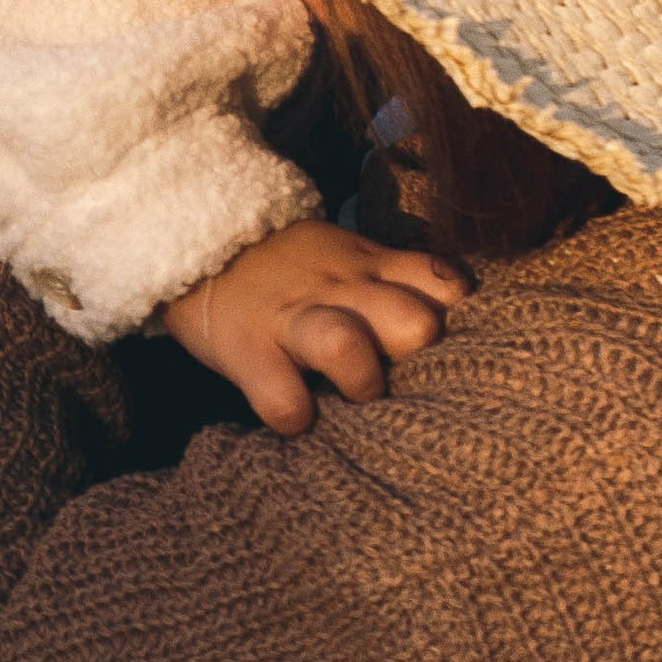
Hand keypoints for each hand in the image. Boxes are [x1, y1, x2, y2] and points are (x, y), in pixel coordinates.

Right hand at [160, 219, 465, 435]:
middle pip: (413, 323)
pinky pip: (282, 399)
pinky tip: (298, 417)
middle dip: (418, 363)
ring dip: (359, 384)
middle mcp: (343, 289)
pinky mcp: (248, 350)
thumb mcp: (348, 257)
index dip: (460, 327)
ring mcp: (294, 318)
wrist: (202, 244)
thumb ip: (395, 282)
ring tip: (352, 401)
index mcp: (373, 267)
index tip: (454, 355)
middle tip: (402, 384)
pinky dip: (294, 417)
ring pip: (347, 348)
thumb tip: (452, 330)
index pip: (446, 287)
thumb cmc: (292, 268)